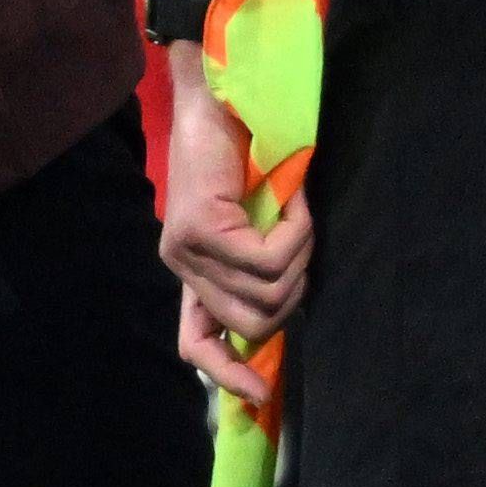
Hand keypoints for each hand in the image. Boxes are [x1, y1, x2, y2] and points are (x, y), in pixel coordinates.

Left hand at [155, 70, 306, 403]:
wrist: (216, 93)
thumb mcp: (249, 215)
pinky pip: (271, 260)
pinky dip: (299, 234)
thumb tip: (287, 304)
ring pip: (269, 293)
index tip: (261, 392)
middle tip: (304, 244)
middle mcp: (181, 266)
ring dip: (302, 257)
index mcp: (190, 270)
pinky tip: (297, 202)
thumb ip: (257, 258)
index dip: (227, 373)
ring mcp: (188, 250)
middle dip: (295, 292)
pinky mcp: (202, 230)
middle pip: (253, 324)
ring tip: (299, 215)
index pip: (194, 343)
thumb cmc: (237, 147)